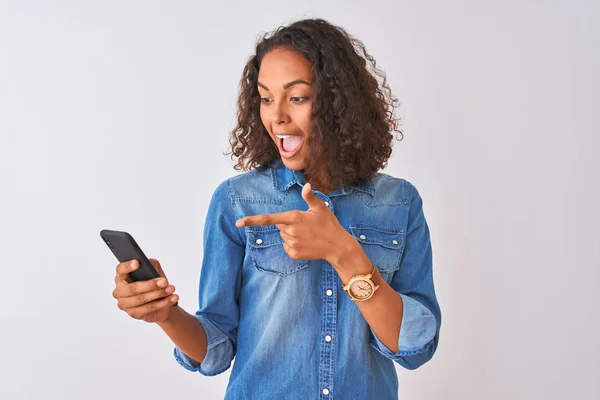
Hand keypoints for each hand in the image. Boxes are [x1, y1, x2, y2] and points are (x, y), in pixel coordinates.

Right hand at [112, 258, 178, 322]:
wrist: (160, 301)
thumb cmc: (154, 284)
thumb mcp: (154, 271)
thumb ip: (151, 264)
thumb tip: (149, 263)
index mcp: (122, 277)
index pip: (120, 270)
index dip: (127, 266)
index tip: (138, 262)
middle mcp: (120, 291)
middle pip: (133, 288)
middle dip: (150, 285)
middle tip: (164, 281)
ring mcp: (125, 304)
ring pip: (142, 299)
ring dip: (159, 294)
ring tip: (171, 289)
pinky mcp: (134, 313)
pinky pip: (149, 308)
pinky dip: (163, 303)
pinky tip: (172, 298)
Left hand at [235, 183, 349, 262]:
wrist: (337, 246)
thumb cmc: (329, 224)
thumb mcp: (320, 208)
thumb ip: (309, 197)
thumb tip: (306, 185)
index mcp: (293, 217)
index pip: (268, 219)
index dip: (252, 220)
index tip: (239, 223)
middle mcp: (290, 231)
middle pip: (280, 226)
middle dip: (289, 225)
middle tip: (305, 225)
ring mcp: (291, 244)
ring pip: (284, 237)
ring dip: (292, 235)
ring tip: (308, 235)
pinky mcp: (293, 254)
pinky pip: (287, 247)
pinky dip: (294, 245)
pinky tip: (307, 244)